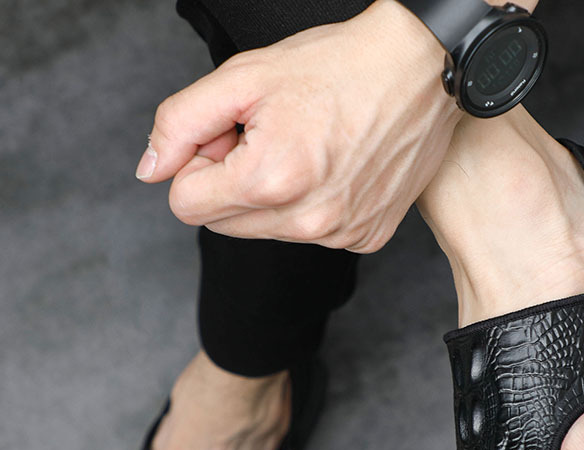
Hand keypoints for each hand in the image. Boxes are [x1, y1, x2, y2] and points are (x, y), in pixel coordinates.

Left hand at [136, 0, 461, 252]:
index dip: (198, 163)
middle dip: (232, 181)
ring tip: (307, 148)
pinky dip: (312, 205)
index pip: (185, 204)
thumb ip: (180, 123)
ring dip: (271, 195)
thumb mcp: (243, 77)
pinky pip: (312, 234)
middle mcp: (307, 221)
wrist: (421, 71)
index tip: (229, 134)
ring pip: (266, 232)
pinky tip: (335, 168)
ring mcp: (341, 234)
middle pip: (223, 224)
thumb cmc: (339, 66)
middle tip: (270, 137)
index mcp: (270, 181)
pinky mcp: (366, 237)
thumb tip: (150, 170)